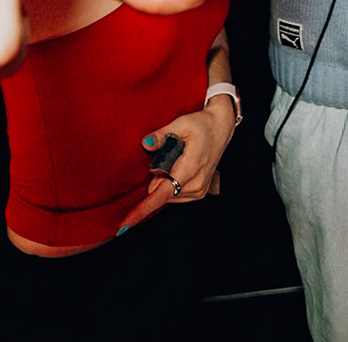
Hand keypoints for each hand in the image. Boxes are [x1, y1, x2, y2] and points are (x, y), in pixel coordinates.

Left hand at [117, 103, 234, 233]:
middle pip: (160, 192)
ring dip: (164, 180)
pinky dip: (170, 183)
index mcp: (192, 167)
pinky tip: (179, 167)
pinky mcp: (198, 193)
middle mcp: (197, 184)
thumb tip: (146, 144)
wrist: (221, 128)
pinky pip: (174, 195)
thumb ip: (162, 135)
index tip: (126, 223)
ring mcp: (199, 191)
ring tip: (178, 158)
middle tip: (168, 154)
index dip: (143, 209)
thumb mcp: (181, 123)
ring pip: (166, 195)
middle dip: (156, 177)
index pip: (163, 194)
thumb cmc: (202, 125)